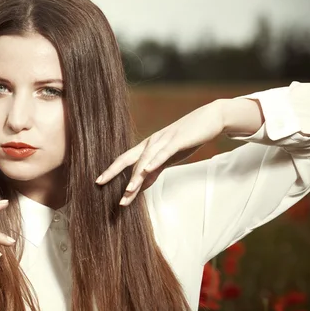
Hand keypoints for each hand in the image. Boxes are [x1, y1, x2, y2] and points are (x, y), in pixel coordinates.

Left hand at [95, 100, 224, 205]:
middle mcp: (151, 142)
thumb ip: (155, 171)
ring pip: (145, 160)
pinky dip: (155, 162)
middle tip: (99, 183)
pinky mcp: (178, 141)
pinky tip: (147, 171)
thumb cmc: (188, 138)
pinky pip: (164, 153)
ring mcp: (164, 141)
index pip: (125, 160)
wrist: (211, 118)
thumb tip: (141, 187)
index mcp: (148, 147)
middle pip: (128, 159)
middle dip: (113, 172)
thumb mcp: (169, 158)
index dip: (111, 170)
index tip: (98, 182)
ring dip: (135, 177)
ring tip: (127, 191)